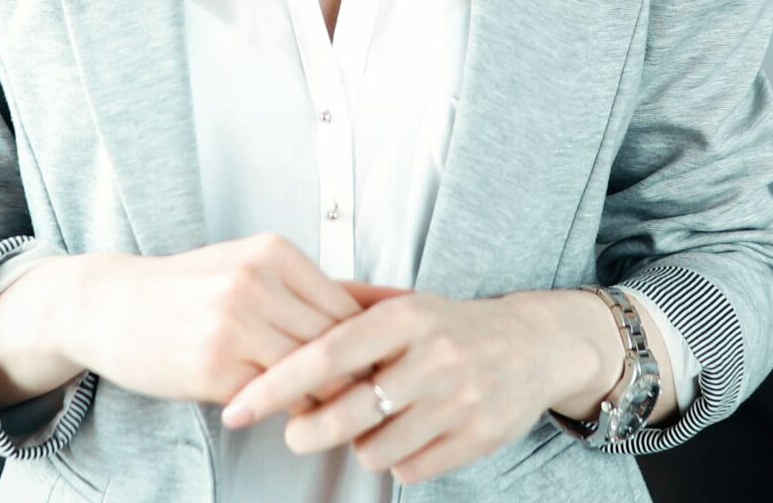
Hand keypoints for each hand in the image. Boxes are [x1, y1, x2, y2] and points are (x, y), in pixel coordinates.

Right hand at [50, 234, 362, 405]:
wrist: (108, 306)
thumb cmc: (191, 290)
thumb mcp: (255, 269)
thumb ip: (323, 289)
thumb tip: (403, 300)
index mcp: (274, 253)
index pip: (348, 310)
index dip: (369, 348)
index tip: (380, 371)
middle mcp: (257, 282)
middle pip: (336, 343)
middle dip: (356, 377)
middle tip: (372, 404)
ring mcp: (234, 325)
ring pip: (311, 375)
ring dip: (324, 400)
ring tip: (334, 414)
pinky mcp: (214, 368)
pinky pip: (273, 399)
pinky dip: (285, 409)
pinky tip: (283, 412)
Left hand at [222, 289, 616, 485]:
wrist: (535, 343)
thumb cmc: (452, 326)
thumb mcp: (405, 303)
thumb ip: (346, 310)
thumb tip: (276, 318)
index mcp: (405, 318)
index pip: (325, 354)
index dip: (275, 385)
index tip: (237, 409)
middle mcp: (433, 357)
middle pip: (346, 413)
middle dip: (306, 432)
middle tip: (295, 432)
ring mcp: (459, 400)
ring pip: (375, 449)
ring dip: (358, 446)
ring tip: (368, 426)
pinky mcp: (478, 437)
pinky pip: (409, 469)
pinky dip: (397, 460)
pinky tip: (405, 436)